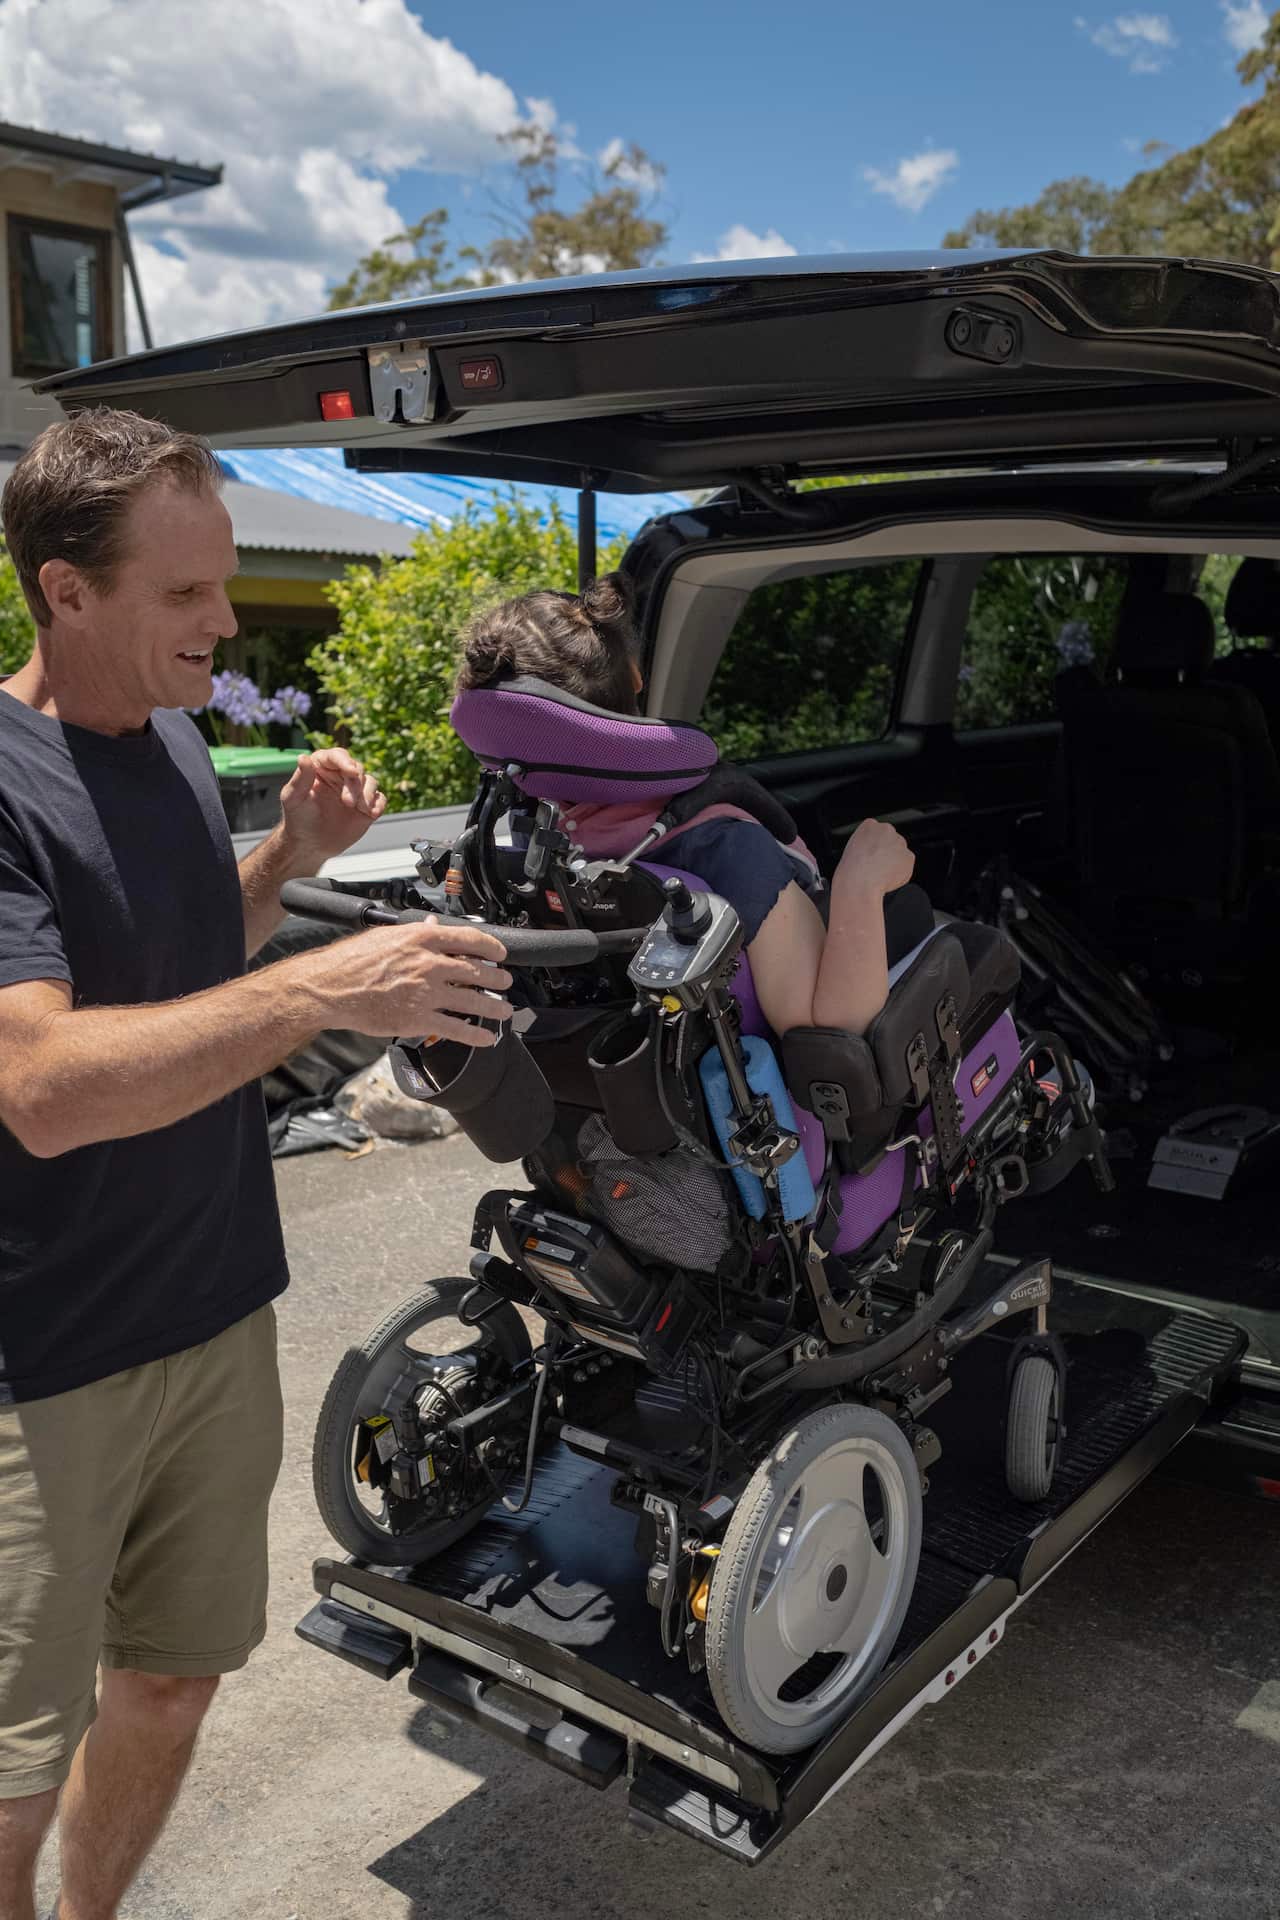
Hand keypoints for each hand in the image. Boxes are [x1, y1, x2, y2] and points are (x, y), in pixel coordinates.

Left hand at [279, 748, 386, 864]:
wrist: (311, 845)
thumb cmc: (298, 819)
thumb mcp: (293, 799)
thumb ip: (300, 778)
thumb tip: (303, 757)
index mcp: (321, 768)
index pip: (336, 756)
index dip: (345, 761)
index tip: (352, 771)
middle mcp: (340, 775)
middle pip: (356, 769)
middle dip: (355, 784)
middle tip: (348, 802)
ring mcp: (355, 790)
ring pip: (370, 781)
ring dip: (367, 794)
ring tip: (360, 809)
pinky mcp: (366, 805)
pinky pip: (379, 799)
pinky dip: (378, 804)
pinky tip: (372, 814)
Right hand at [305, 916, 512, 1046]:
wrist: (330, 988)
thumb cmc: (351, 961)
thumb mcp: (386, 936)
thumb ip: (415, 933)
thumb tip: (433, 926)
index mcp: (422, 939)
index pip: (469, 939)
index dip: (491, 947)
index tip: (499, 953)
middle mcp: (429, 964)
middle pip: (476, 971)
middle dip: (497, 978)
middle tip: (505, 981)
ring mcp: (426, 993)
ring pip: (473, 1000)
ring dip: (494, 1007)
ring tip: (504, 1009)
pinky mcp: (418, 1019)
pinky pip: (456, 1028)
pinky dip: (475, 1035)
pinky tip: (486, 1037)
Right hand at [839, 818, 915, 895]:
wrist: (861, 881)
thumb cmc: (852, 869)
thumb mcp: (852, 849)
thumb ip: (867, 845)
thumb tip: (875, 852)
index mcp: (869, 825)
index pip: (876, 833)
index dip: (874, 846)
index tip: (870, 855)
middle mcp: (887, 830)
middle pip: (890, 841)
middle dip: (886, 852)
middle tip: (876, 866)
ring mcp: (900, 842)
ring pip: (899, 853)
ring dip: (894, 862)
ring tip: (880, 874)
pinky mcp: (909, 856)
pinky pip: (906, 865)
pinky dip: (901, 873)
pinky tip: (888, 878)